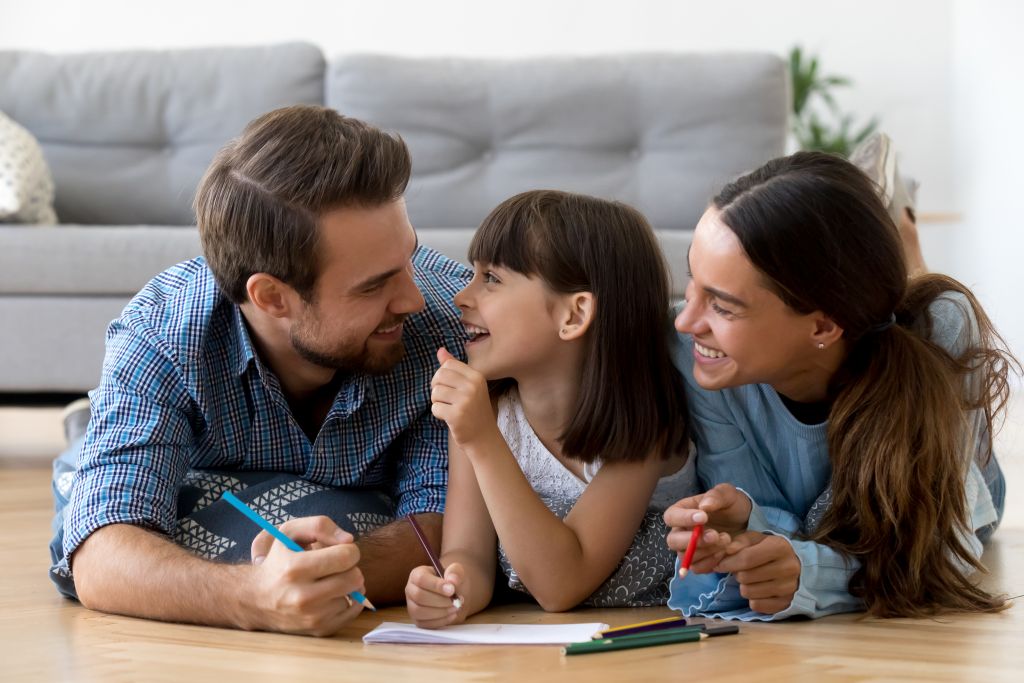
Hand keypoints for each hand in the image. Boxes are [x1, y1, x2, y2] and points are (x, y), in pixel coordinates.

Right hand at [247, 516, 364, 635]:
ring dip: (347, 584)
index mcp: (295, 569)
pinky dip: (349, 600)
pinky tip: (334, 593)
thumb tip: (349, 540)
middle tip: (336, 566)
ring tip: (330, 580)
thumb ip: (321, 526)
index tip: (340, 550)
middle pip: (355, 577)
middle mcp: (303, 597)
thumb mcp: (290, 532)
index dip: (349, 550)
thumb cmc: (278, 560)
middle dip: (350, 567)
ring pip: (355, 594)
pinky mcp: (319, 630)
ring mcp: (312, 617)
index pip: (346, 556)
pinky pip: (353, 611)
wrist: (256, 598)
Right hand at [405, 562, 466, 628]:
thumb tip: (452, 581)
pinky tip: (452, 615)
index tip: (452, 590)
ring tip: (455, 607)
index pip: (421, 579)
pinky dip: (440, 621)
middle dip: (439, 600)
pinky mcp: (417, 620)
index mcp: (417, 574)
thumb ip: (455, 573)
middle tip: (455, 601)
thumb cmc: (450, 580)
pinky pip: (424, 624)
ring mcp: (412, 606)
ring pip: (419, 612)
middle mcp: (411, 590)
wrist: (452, 594)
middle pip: (419, 596)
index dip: (436, 585)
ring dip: (440, 612)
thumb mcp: (455, 571)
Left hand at [430, 348, 498, 449]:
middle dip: (436, 388)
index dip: (441, 375)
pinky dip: (438, 414)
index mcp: (476, 376)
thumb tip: (440, 350)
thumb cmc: (474, 410)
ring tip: (448, 408)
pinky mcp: (457, 415)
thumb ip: (454, 367)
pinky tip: (449, 418)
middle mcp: (472, 386)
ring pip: (435, 392)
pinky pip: (435, 407)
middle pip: (439, 376)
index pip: (448, 365)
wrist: (484, 437)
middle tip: (445, 399)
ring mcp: (465, 400)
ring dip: (437, 402)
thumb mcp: (468, 386)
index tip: (447, 387)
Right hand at [664, 483, 752, 572]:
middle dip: (693, 540)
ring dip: (707, 551)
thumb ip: (716, 496)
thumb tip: (704, 507)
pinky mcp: (699, 562)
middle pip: (673, 541)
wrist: (746, 523)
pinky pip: (697, 568)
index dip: (683, 518)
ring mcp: (688, 549)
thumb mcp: (728, 494)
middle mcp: (680, 532)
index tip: (704, 517)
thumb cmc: (732, 506)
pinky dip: (711, 562)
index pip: (671, 516)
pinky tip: (725, 552)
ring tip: (727, 540)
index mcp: (682, 511)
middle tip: (715, 535)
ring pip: (685, 557)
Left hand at [715, 531, 800, 613]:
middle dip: (737, 574)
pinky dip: (752, 599)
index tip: (719, 565)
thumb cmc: (766, 549)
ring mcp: (789, 587)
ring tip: (750, 579)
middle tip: (740, 570)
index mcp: (780, 547)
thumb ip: (739, 543)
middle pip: (746, 577)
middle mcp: (789, 567)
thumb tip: (727, 550)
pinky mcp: (786, 603)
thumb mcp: (753, 539)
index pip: (747, 558)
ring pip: (749, 593)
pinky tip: (757, 590)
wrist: (790, 563)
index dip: (728, 563)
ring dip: (744, 587)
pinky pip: (757, 606)